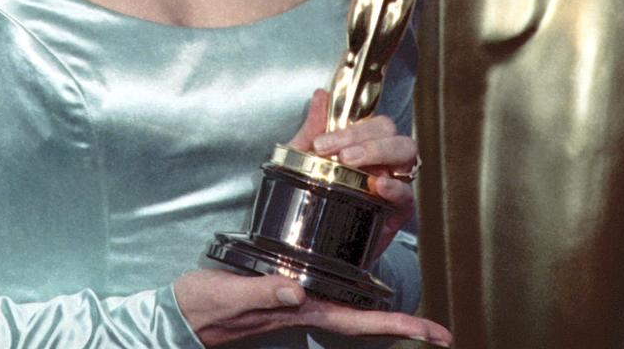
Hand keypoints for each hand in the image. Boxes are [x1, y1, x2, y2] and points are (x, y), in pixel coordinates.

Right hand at [174, 269, 450, 346]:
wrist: (183, 313)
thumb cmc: (203, 307)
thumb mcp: (228, 296)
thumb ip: (261, 294)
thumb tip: (296, 293)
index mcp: (297, 309)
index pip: (356, 321)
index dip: (396, 326)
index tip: (432, 334)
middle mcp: (304, 308)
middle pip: (364, 320)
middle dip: (403, 326)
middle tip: (440, 333)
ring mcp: (296, 303)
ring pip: (350, 309)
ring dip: (384, 314)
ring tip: (415, 318)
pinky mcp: (284, 293)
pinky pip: (329, 296)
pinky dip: (354, 295)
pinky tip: (362, 289)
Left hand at [291, 90, 416, 258]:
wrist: (311, 239)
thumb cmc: (312, 193)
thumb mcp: (304, 159)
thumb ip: (314, 128)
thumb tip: (321, 95)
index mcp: (362, 142)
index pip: (370, 121)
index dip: (349, 128)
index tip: (322, 143)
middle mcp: (382, 157)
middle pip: (390, 131)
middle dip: (364, 137)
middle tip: (339, 154)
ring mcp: (393, 181)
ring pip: (405, 152)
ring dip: (378, 152)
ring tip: (352, 163)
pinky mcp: (398, 211)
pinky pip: (407, 194)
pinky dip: (395, 188)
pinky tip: (378, 186)